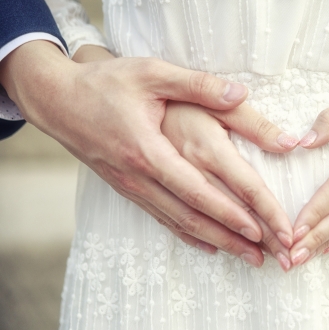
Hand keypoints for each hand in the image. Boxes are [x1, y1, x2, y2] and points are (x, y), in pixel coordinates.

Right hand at [0, 42, 295, 267]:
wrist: (57, 100)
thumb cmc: (106, 83)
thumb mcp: (152, 73)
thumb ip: (198, 85)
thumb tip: (241, 93)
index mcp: (151, 150)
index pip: (201, 190)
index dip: (234, 212)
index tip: (264, 228)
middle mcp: (142, 176)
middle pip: (195, 216)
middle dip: (235, 237)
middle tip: (269, 255)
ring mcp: (133, 186)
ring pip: (180, 222)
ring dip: (217, 241)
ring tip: (248, 256)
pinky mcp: (127, 188)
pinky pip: (162, 218)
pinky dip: (188, 234)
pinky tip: (208, 244)